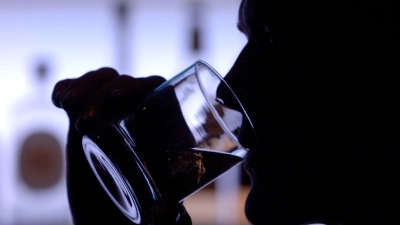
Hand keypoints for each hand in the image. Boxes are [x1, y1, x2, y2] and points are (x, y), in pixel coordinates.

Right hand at [52, 68, 190, 223]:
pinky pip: (75, 87)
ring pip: (103, 79)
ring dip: (85, 86)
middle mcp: (136, 111)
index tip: (122, 108)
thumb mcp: (158, 209)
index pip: (159, 89)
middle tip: (85, 124)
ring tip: (68, 105)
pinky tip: (58, 100)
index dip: (144, 88)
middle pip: (127, 83)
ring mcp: (109, 109)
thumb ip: (171, 214)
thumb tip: (181, 221)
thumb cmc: (139, 207)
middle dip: (106, 94)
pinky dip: (67, 86)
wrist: (106, 210)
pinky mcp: (83, 112)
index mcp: (160, 125)